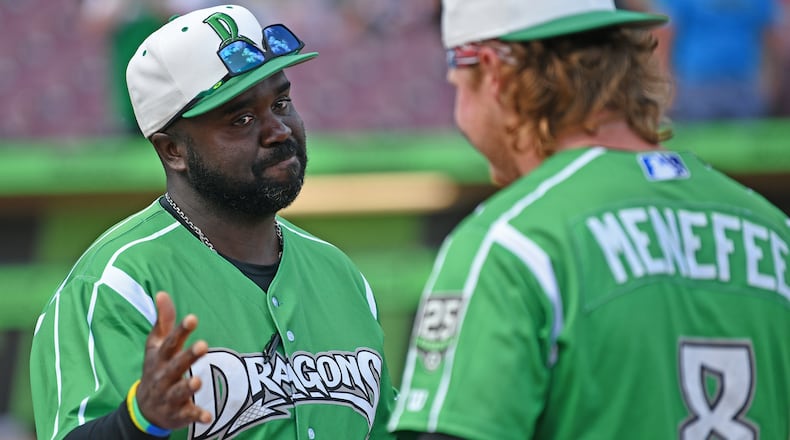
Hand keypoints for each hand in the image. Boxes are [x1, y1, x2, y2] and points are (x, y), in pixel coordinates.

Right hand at [136, 291, 211, 429]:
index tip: (193, 318)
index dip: (180, 330)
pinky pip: (187, 415)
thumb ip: (164, 321)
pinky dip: (196, 415)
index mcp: (159, 358)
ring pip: (178, 391)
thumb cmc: (156, 368)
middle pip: (175, 366)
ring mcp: (169, 396)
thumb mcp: (156, 345)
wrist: (144, 408)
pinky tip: (207, 416)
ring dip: (188, 387)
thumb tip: (162, 293)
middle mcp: (163, 376)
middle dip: (187, 357)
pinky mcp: (178, 413)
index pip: (169, 342)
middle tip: (203, 345)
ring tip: (198, 381)